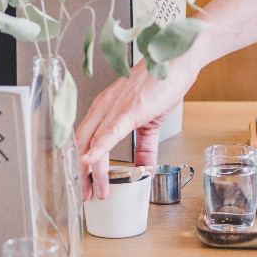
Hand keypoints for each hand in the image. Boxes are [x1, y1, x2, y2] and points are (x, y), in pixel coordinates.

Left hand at [75, 56, 200, 199]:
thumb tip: (146, 169)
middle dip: (80, 173)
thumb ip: (146, 147)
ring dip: (92, 171)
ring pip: (95, 143)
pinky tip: (90, 162)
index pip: (83, 140)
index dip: (78, 163)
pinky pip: (109, 132)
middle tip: (81, 196)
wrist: (177, 59)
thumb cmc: (162, 81)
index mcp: (104, 108)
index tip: (80, 184)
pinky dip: (98, 148)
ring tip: (94, 192)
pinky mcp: (130, 108)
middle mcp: (103, 106)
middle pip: (82, 145)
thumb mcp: (149, 121)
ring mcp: (114, 106)